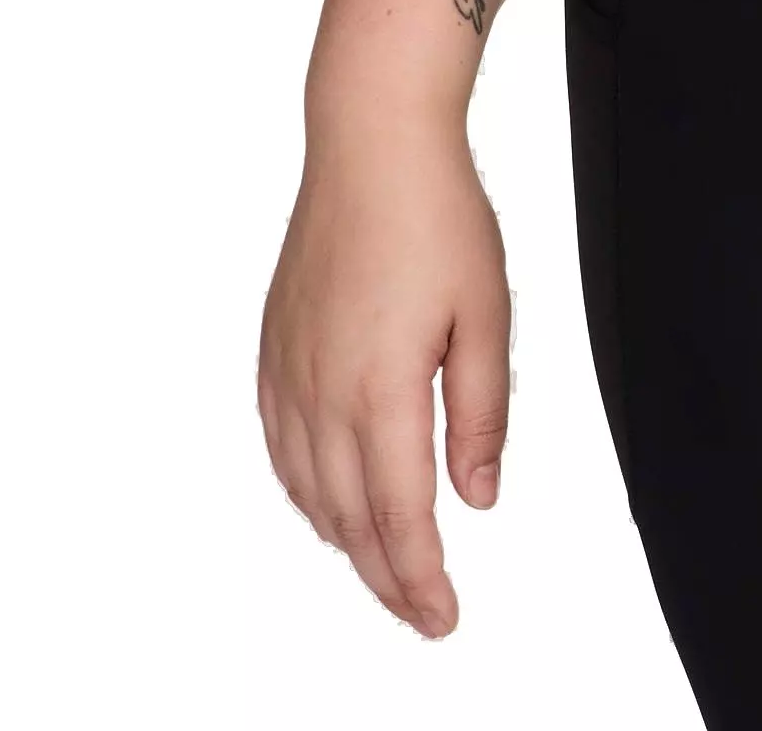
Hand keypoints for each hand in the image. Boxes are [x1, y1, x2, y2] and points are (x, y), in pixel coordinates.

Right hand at [257, 114, 511, 638]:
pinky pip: (282, 448)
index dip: (420, 580)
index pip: (400, 518)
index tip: (443, 618)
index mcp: (381, 390)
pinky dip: (306, 492)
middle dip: (388, 578)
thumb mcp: (487, 313)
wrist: (371, 143)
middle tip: (424, 612)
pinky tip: (327, 502)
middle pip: (351, 520)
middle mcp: (323, 394)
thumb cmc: (437, 214)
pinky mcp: (274, 350)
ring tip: (386, 568)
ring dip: (346, 541)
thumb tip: (477, 498)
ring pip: (310, 492)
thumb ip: (481, 414)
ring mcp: (290, 373)